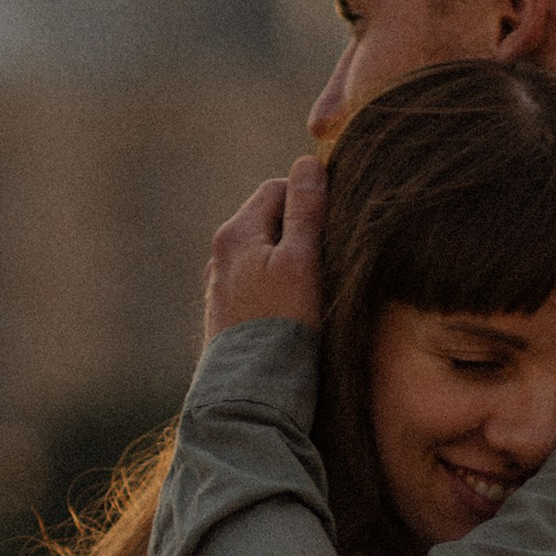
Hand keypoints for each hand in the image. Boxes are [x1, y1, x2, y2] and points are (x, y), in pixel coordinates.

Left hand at [203, 155, 324, 338]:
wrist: (250, 394)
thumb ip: (305, 210)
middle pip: (269, 222)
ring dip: (289, 262)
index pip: (277, 189)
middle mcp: (220, 256)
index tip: (335, 225)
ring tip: (314, 290)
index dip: (310, 199)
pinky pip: (257, 284)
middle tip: (328, 259)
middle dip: (300, 232)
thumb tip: (308, 162)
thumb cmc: (282, 326)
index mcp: (235, 233)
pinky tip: (293, 313)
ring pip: (264, 255)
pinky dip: (277, 288)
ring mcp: (220, 287)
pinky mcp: (226, 316)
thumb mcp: (302, 260)